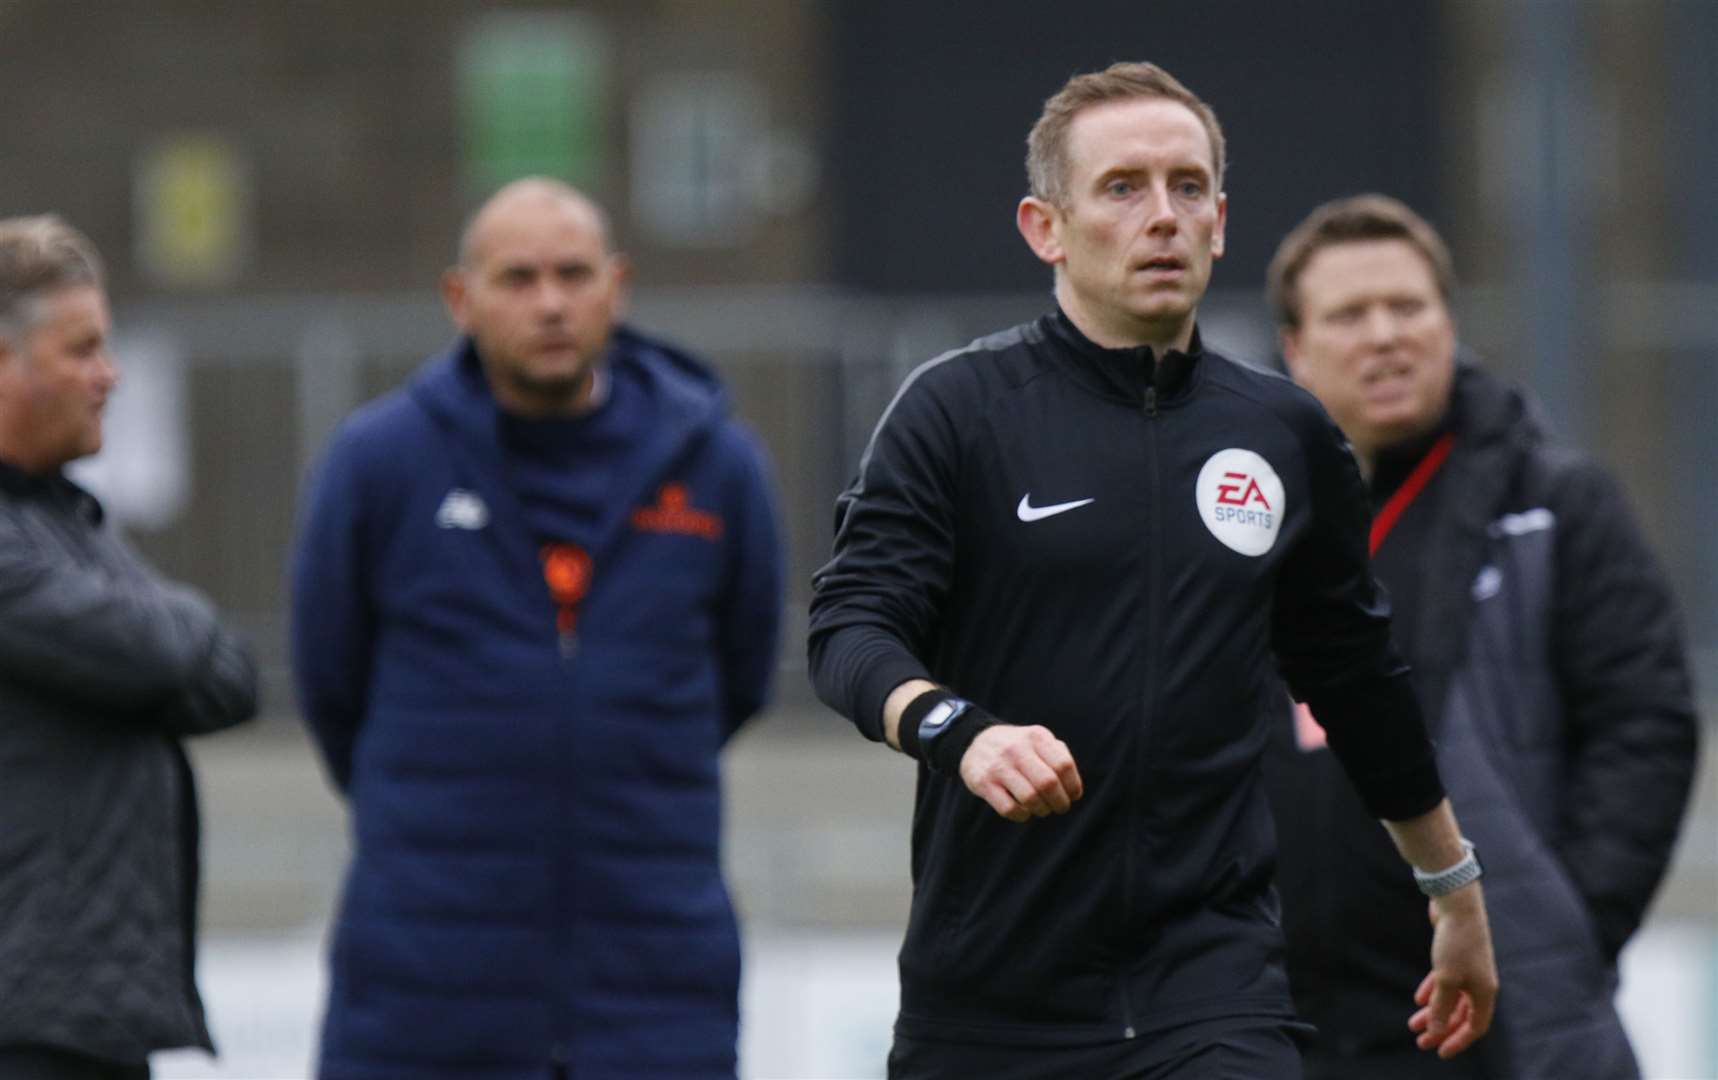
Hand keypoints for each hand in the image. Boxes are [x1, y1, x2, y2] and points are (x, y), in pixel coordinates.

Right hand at [958, 724, 1082, 821]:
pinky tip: (1024, 812)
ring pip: (1030, 798)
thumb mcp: (1038, 740)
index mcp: (1035, 737)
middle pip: (1048, 783)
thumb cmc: (1018, 747)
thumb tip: (1074, 788)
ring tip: (1042, 809)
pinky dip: (1022, 816)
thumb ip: (1059, 755)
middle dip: (1060, 802)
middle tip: (1060, 807)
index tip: (1073, 796)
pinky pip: (1009, 808)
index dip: (1073, 785)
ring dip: (1042, 810)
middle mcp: (1016, 749)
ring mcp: (998, 766)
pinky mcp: (983, 782)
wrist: (976, 742)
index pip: (1063, 765)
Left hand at [1408, 885, 1498, 1057]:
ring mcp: (1468, 969)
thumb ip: (1441, 1007)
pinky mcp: (1455, 956)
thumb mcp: (1446, 979)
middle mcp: (1480, 983)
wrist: (1456, 904)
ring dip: (1433, 1012)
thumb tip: (1436, 1032)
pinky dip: (1433, 991)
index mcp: (1485, 992)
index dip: (1458, 1041)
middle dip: (1441, 1029)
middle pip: (1461, 1015)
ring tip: (1413, 1023)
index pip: (1475, 1026)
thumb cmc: (1455, 942)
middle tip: (1420, 1041)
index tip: (1439, 1052)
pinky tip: (1418, 999)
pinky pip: (1445, 982)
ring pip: (1451, 998)